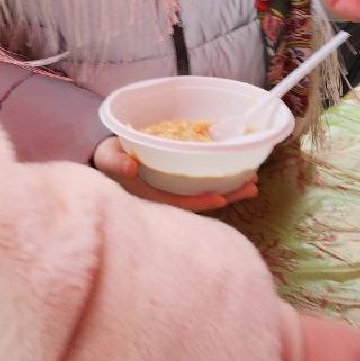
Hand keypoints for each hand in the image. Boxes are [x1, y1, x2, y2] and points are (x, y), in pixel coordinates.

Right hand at [92, 137, 256, 211]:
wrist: (106, 161)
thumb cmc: (107, 159)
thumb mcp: (106, 157)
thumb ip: (115, 161)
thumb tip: (130, 168)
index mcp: (149, 195)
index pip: (178, 203)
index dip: (199, 202)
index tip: (219, 198)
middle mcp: (165, 199)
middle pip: (199, 202)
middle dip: (226, 195)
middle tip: (251, 186)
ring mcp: (174, 192)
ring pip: (204, 194)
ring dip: (229, 190)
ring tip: (252, 182)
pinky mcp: (179, 184)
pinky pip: (202, 186)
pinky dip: (220, 181)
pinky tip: (237, 175)